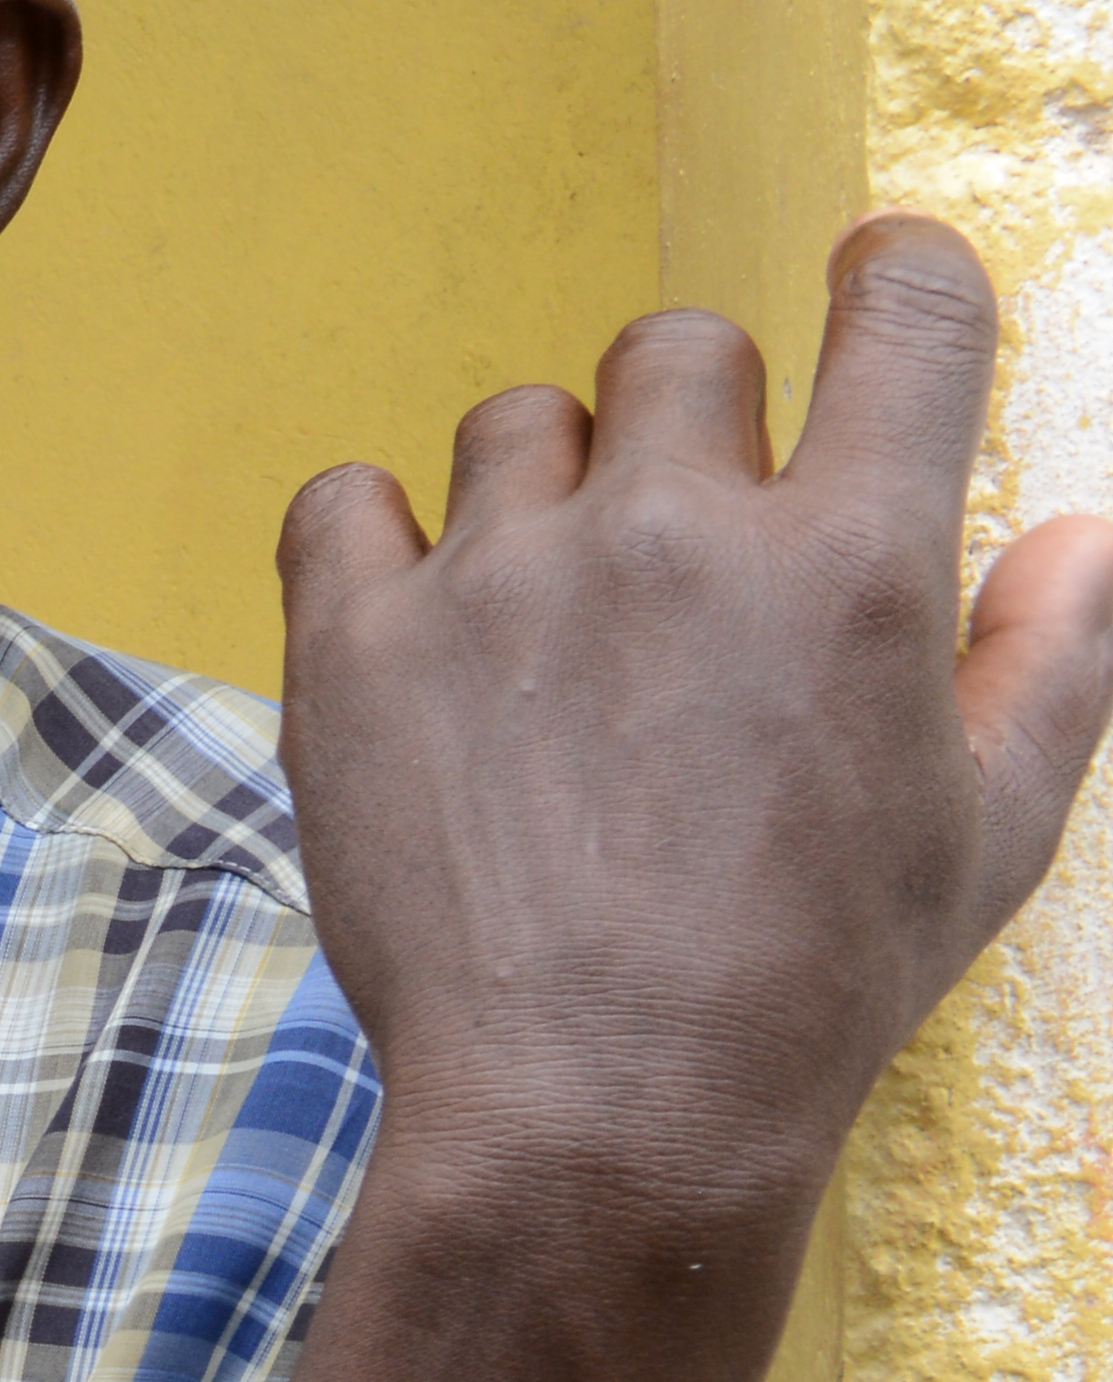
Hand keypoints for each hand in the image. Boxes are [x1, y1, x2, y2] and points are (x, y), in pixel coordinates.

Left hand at [282, 215, 1112, 1220]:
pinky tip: (423, 620)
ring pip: (520, 422)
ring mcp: (501, 578)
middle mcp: (677, 535)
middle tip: (691, 545)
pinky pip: (343, 498)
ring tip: (560, 623)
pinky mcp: (356, 644)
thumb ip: (1056, 655)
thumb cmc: (812, 981)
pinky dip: (377, 537)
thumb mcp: (991, 829)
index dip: (896, 275)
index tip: (876, 285)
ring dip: (550, 488)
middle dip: (699, 419)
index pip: (905, 309)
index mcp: (854, 559)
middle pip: (681, 347)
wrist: (601, 1107)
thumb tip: (1087, 533)